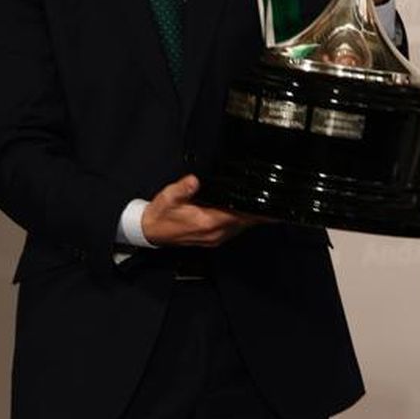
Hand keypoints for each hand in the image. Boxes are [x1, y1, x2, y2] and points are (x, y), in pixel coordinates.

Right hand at [141, 175, 259, 247]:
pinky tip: (244, 210)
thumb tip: (195, 180)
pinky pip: (235, 229)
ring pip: (242, 227)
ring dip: (251, 216)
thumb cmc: (161, 215)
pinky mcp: (214, 238)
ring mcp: (216, 238)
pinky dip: (242, 220)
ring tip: (260, 201)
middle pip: (246, 222)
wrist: (151, 231)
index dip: (255, 208)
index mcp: (208, 222)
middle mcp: (215, 233)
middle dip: (258, 211)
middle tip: (268, 196)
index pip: (239, 216)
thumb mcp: (169, 197)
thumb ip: (183, 188)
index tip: (266, 200)